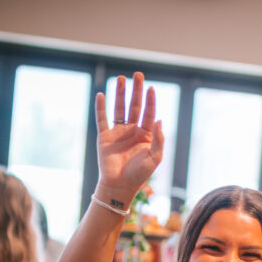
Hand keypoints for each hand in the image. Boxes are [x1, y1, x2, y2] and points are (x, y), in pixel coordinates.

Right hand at [94, 72, 163, 204]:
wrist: (120, 186)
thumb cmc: (140, 174)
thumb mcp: (155, 157)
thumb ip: (158, 139)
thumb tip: (159, 119)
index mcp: (146, 136)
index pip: (149, 114)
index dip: (150, 101)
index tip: (151, 88)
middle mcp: (132, 131)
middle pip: (135, 107)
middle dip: (137, 91)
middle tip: (138, 75)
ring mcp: (118, 133)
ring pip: (119, 109)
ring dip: (120, 94)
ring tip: (122, 78)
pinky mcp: (104, 137)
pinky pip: (102, 119)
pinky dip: (101, 107)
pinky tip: (102, 94)